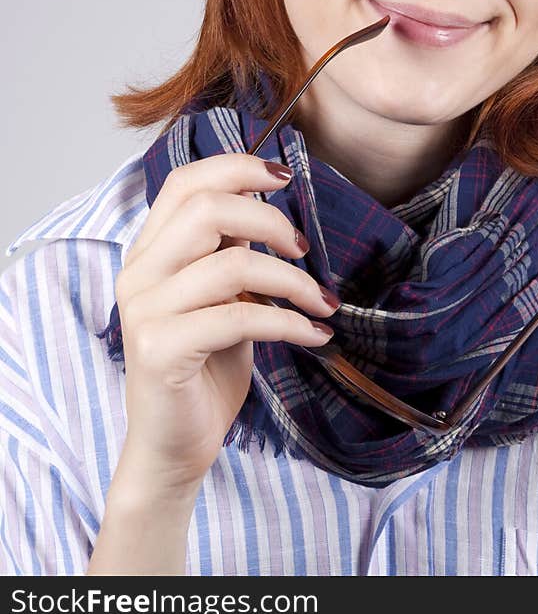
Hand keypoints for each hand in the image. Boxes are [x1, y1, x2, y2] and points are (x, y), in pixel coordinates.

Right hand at [112, 152, 335, 496]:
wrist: (174, 446)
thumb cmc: (205, 366)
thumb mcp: (222, 296)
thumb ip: (230, 251)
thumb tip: (264, 203)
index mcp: (149, 252)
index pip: (184, 182)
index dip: (237, 167)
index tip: (285, 177)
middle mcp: (138, 273)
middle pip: (208, 209)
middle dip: (271, 221)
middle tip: (305, 249)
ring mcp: (144, 311)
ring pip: (232, 264)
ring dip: (292, 281)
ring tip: (321, 302)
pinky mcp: (160, 350)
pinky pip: (239, 318)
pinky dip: (289, 323)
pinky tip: (315, 335)